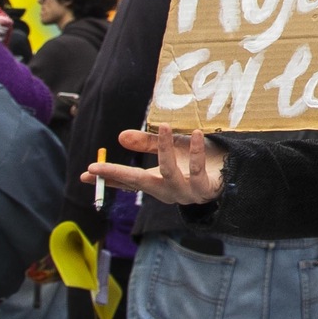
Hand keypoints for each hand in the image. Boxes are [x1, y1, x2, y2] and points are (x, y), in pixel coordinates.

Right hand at [82, 124, 223, 206]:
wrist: (231, 176)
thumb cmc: (197, 163)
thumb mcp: (171, 150)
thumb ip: (148, 144)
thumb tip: (120, 136)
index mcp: (156, 184)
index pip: (126, 181)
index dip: (107, 177)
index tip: (85, 174)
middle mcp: (167, 191)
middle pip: (138, 181)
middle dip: (116, 173)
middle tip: (96, 166)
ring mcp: (184, 192)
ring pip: (168, 172)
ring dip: (165, 149)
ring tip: (164, 126)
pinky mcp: (204, 189)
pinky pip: (197, 171)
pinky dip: (195, 152)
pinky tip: (195, 134)